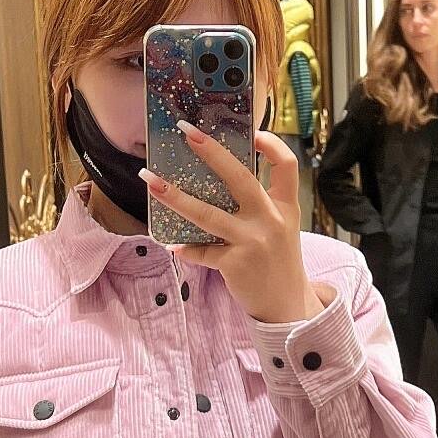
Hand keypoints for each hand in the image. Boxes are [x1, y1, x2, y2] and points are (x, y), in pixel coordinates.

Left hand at [140, 121, 331, 324]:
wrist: (287, 306)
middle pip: (240, 178)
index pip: (286, 164)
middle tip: (186, 132)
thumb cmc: (278, 262)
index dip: (271, 144)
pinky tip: (173, 244)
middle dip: (211, 152)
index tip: (251, 131)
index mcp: (286, 206)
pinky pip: (202, 251)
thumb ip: (259, 206)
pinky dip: (186, 248)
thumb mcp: (280, 228)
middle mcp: (271, 220)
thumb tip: (216, 181)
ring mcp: (253, 242)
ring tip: (149, 180)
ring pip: (207, 213)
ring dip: (174, 196)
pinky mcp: (236, 264)